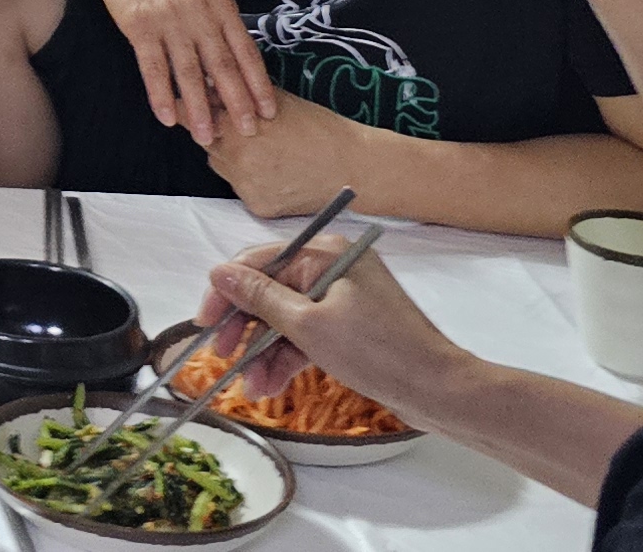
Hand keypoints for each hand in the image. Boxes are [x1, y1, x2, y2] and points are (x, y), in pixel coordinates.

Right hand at [84, 0, 276, 144]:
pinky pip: (152, 67)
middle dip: (236, 102)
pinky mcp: (139, 26)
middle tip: (247, 132)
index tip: (268, 110)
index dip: (258, 83)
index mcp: (220, 3)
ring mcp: (169, 21)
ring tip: (206, 136)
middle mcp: (199, 14)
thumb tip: (230, 60)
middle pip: (222, 66)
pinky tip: (167, 117)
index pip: (245, 50)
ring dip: (199, 108)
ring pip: (188, 72)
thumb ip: (218, 17)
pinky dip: (160, 94)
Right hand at [195, 238, 462, 414]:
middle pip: (270, 290)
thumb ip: (259, 297)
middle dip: (246, 329)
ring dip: (264, 352)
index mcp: (325, 252)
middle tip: (224, 359)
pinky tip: (270, 385)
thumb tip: (218, 272)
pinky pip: (306, 334)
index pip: (259, 261)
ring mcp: (342, 297)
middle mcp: (332, 266)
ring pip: (285, 317)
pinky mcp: (349, 325)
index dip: (227, 292)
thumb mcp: (308, 325)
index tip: (205, 324)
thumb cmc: (377, 351)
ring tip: (251, 387)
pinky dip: (287, 357)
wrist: (436, 390)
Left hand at [200, 92, 376, 218]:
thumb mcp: (275, 101)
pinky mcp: (257, 206)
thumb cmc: (319, 127)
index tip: (184, 105)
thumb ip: (238, 96)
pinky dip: (251, 180)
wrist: (353, 165)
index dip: (186, 110)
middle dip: (217, 134)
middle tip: (243, 130)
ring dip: (232, 158)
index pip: (189, 117)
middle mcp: (235, 158)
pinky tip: (276, 172)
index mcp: (236, 126)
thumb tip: (209, 86)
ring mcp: (245, 185)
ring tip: (267, 152)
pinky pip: (241, 189)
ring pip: (221, 168)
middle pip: (206, 143)